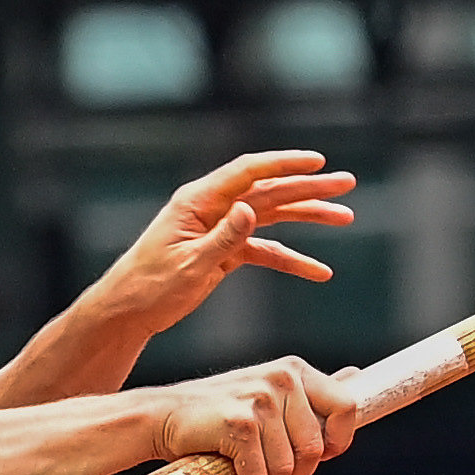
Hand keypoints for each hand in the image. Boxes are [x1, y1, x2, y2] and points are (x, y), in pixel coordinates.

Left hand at [74, 151, 357, 353]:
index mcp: (198, 202)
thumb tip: (250, 208)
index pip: (248, 172)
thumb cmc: (149, 287)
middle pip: (268, 191)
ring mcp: (219, 229)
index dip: (284, 163)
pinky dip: (290, 259)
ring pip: (271, 217)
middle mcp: (211, 209)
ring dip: (307, 218)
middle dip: (308, 188)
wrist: (127, 312)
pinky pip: (263, 251)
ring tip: (345, 216)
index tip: (318, 161)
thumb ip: (223, 238)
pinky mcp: (223, 253)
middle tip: (347, 184)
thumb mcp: (188, 265)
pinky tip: (319, 271)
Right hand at [150, 358, 362, 474]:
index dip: (337, 442)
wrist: (160, 417)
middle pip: (315, 449)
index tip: (319, 457)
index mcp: (294, 370)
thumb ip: (311, 391)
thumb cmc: (216, 414)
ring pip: (287, 468)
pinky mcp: (240, 424)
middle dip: (294, 474)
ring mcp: (260, 400)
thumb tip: (357, 375)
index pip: (347, 407)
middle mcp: (281, 379)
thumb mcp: (268, 393)